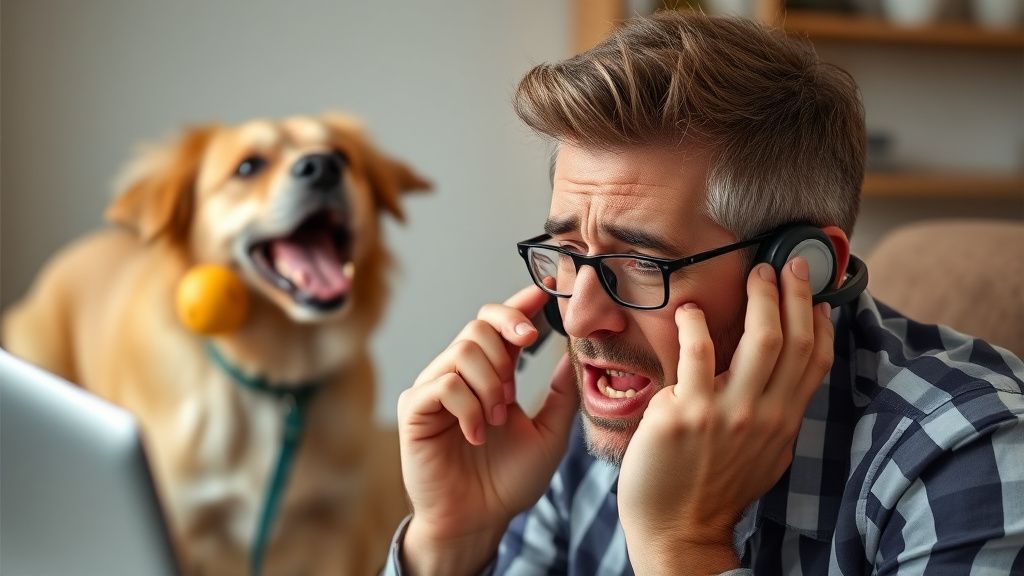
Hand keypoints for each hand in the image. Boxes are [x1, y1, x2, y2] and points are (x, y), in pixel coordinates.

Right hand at [397, 285, 578, 574]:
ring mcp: (434, 388)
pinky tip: (475, 434)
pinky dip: (467, 406)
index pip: (500, 323)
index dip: (519, 303)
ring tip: (496, 419)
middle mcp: (459, 373)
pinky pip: (443, 383)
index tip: (545, 291)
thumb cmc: (509, 481)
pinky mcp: (414, 409)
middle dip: (507, 348)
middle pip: (480, 325)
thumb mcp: (549, 434)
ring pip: (463, 350)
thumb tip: (575, 352)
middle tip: (515, 389)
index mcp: (490, 373)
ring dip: (490, 384)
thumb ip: (561, 394)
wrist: (480, 520)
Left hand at [617, 258, 834, 574]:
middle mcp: (763, 415)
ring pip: (760, 341)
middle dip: (795, 295)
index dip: (820, 321)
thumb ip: (769, 413)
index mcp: (783, 422)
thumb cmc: (712, 488)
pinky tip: (688, 311)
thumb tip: (774, 375)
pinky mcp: (686, 414)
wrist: (677, 529)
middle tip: (787, 264)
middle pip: (793, 341)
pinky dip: (695, 325)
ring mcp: (727, 414)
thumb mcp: (760, 453)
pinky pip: (697, 354)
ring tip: (754, 273)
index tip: (817, 292)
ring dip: (761, 299)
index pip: (815, 361)